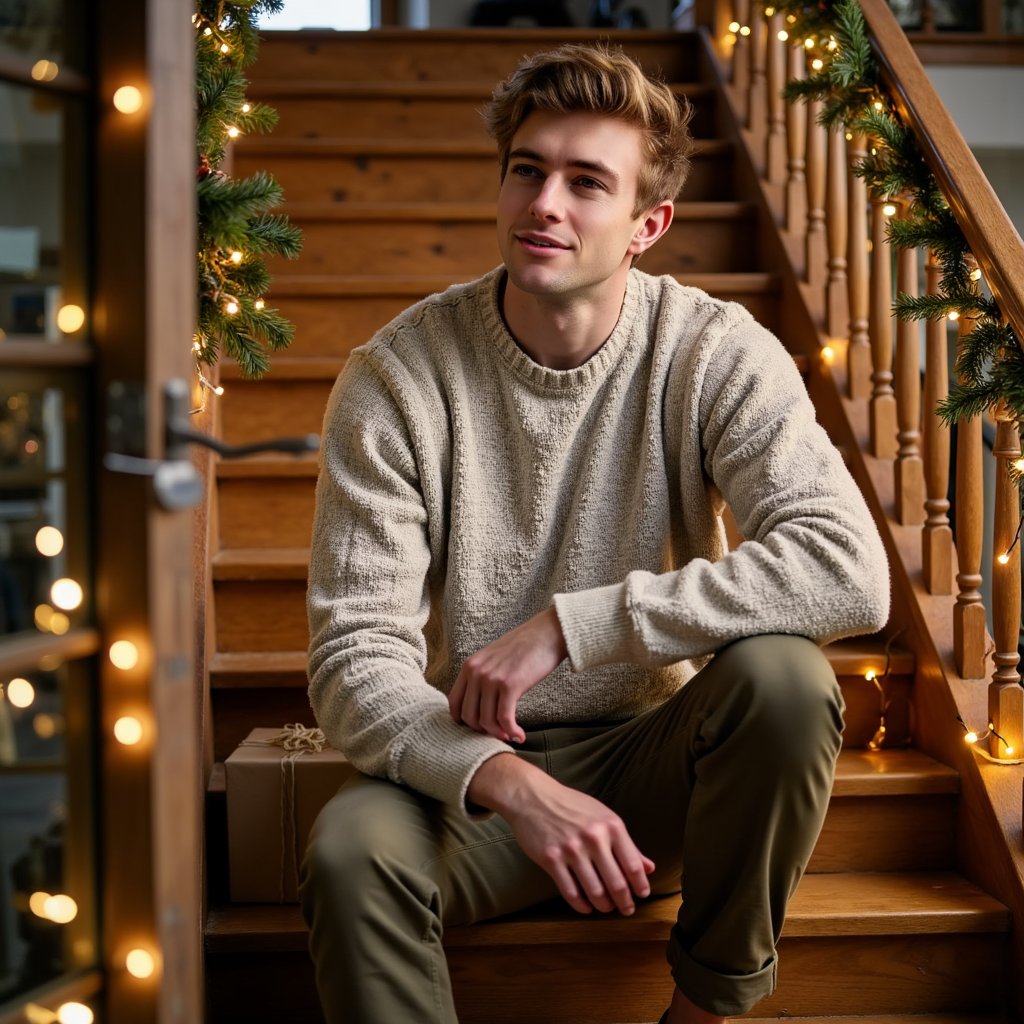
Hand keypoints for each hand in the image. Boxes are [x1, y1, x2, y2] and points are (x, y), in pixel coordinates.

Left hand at [448, 607, 567, 742]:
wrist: (547, 633)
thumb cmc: (524, 647)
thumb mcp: (493, 658)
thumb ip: (483, 677)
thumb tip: (481, 706)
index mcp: (469, 666)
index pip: (454, 703)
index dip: (464, 721)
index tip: (479, 727)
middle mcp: (476, 672)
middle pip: (468, 716)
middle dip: (482, 730)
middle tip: (498, 732)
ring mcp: (491, 679)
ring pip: (486, 721)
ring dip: (499, 733)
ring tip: (510, 735)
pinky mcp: (510, 685)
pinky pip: (504, 719)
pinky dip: (512, 732)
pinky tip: (520, 735)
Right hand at [468, 754, 654, 915]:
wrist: (534, 796)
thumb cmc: (572, 806)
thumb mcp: (603, 817)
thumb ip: (626, 844)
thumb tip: (649, 868)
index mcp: (611, 826)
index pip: (633, 865)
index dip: (640, 886)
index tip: (642, 896)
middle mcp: (593, 838)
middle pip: (616, 883)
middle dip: (625, 902)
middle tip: (627, 910)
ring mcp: (571, 850)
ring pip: (595, 892)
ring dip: (604, 906)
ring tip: (607, 908)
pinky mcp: (551, 859)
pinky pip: (570, 892)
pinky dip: (581, 905)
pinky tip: (586, 907)